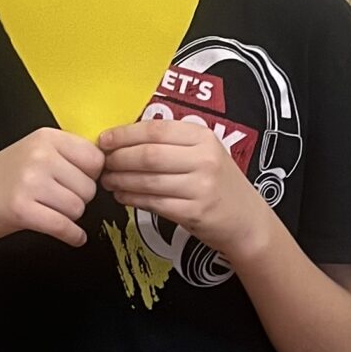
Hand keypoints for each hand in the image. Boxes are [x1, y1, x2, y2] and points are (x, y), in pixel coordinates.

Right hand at [0, 129, 103, 247]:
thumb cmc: (8, 177)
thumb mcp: (36, 151)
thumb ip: (69, 155)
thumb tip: (110, 168)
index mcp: (46, 138)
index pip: (95, 159)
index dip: (91, 176)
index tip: (78, 182)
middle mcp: (39, 156)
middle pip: (88, 187)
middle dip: (79, 199)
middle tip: (58, 200)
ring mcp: (29, 182)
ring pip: (78, 208)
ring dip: (71, 216)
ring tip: (51, 211)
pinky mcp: (22, 209)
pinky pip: (63, 226)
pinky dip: (72, 236)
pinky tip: (73, 236)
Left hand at [97, 117, 267, 259]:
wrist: (247, 221)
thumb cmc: (219, 184)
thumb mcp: (204, 154)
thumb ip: (172, 144)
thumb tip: (124, 139)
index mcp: (203, 137)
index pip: (155, 130)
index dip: (124, 135)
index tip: (104, 140)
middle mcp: (204, 159)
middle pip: (149, 155)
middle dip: (119, 159)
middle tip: (103, 163)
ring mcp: (201, 186)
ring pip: (148, 180)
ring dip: (121, 180)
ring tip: (107, 180)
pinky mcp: (195, 212)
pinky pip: (154, 203)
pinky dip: (132, 199)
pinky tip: (122, 196)